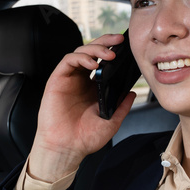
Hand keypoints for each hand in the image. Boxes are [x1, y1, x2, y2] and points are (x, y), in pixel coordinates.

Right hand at [26, 33, 135, 181]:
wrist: (67, 148)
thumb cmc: (85, 138)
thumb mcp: (111, 122)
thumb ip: (122, 107)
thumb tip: (132, 93)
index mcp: (93, 87)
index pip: (103, 62)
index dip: (113, 52)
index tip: (127, 48)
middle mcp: (81, 80)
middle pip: (92, 52)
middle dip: (106, 42)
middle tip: (119, 40)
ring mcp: (69, 79)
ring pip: (80, 52)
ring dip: (95, 48)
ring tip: (109, 54)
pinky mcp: (57, 80)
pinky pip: (68, 61)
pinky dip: (81, 57)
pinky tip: (93, 63)